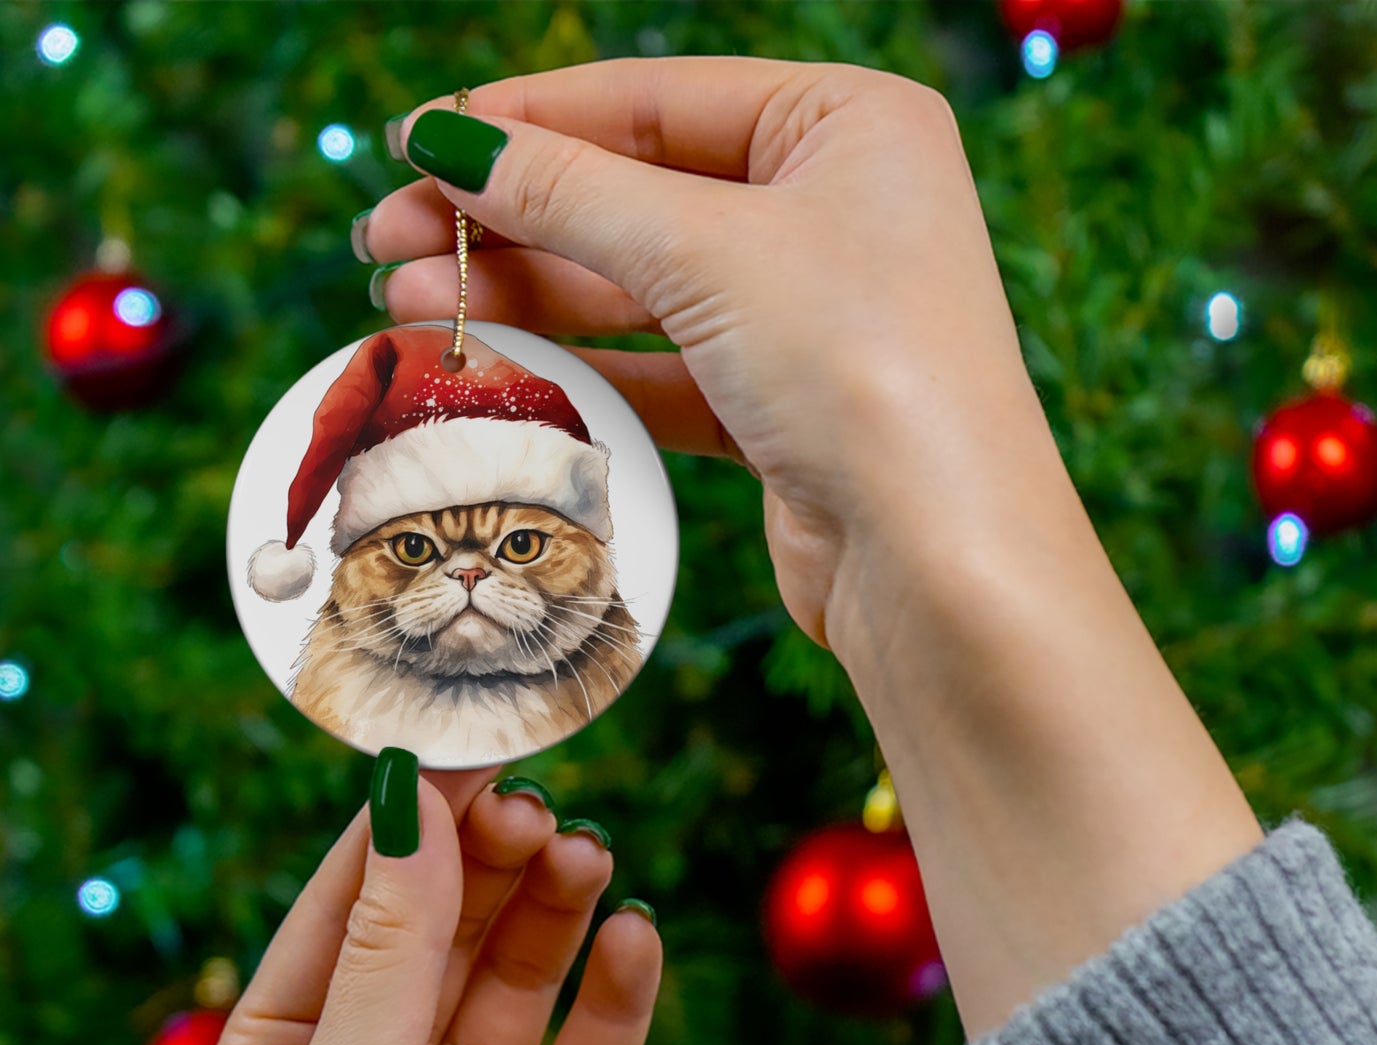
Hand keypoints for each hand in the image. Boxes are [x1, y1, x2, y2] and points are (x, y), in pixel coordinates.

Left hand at [201, 767, 661, 1044]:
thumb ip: (391, 947)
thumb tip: (411, 803)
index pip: (351, 902)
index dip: (409, 824)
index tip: (468, 749)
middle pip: (446, 928)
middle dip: (490, 864)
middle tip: (541, 809)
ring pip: (521, 978)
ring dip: (556, 912)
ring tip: (589, 857)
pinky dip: (617, 995)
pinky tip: (636, 939)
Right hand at [362, 56, 1051, 651]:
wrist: (937, 559)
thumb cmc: (860, 368)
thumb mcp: (707, 250)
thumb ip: (572, 192)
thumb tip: (450, 141)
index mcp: (847, 124)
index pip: (655, 100)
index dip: (527, 120)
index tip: (416, 141)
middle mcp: (835, 209)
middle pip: (637, 194)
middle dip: (508, 218)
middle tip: (386, 239)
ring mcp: (809, 314)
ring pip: (640, 288)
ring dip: (526, 295)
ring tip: (406, 305)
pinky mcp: (782, 407)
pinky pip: (662, 368)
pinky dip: (582, 368)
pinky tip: (494, 363)